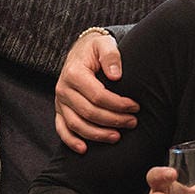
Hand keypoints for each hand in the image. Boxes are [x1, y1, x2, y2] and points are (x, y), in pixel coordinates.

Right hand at [55, 29, 139, 152]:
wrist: (81, 51)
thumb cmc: (96, 49)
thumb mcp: (105, 44)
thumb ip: (111, 56)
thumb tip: (116, 75)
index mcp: (74, 73)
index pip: (98, 96)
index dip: (118, 104)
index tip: (135, 107)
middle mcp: (63, 89)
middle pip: (89, 112)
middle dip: (113, 120)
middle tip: (132, 122)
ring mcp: (60, 102)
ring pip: (76, 124)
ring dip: (97, 134)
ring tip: (117, 137)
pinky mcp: (59, 110)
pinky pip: (62, 129)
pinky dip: (71, 141)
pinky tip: (84, 149)